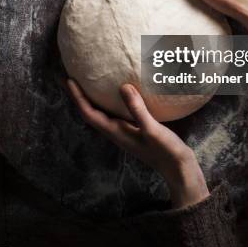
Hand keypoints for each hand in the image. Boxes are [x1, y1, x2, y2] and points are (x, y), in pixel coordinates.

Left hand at [67, 79, 209, 208]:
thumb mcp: (152, 129)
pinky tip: (116, 94)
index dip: (77, 97)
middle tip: (71, 77)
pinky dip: (109, 102)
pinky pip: (115, 113)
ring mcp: (125, 132)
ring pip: (102, 113)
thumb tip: (122, 86)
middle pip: (91, 113)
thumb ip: (137, 109)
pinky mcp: (134, 130)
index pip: (89, 113)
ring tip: (88, 82)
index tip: (68, 80)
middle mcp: (116, 132)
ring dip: (92, 99)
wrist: (179, 170)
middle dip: (79, 96)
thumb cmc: (165, 151)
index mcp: (116, 132)